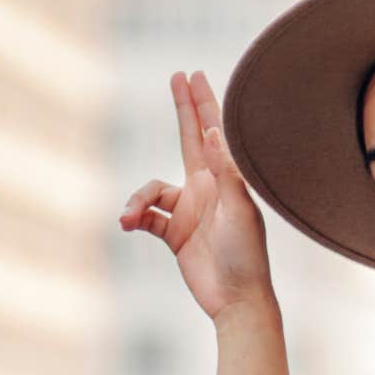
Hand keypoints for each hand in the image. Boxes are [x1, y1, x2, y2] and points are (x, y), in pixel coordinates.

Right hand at [119, 71, 274, 321]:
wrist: (237, 300)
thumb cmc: (246, 255)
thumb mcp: (238, 211)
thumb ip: (226, 172)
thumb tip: (212, 131)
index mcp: (224, 181)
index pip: (211, 132)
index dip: (203, 102)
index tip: (193, 74)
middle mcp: (206, 190)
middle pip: (188, 140)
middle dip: (182, 109)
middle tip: (176, 78)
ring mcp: (189, 211)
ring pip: (152, 189)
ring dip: (137, 200)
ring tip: (132, 218)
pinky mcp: (174, 234)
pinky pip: (146, 216)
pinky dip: (135, 217)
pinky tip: (128, 225)